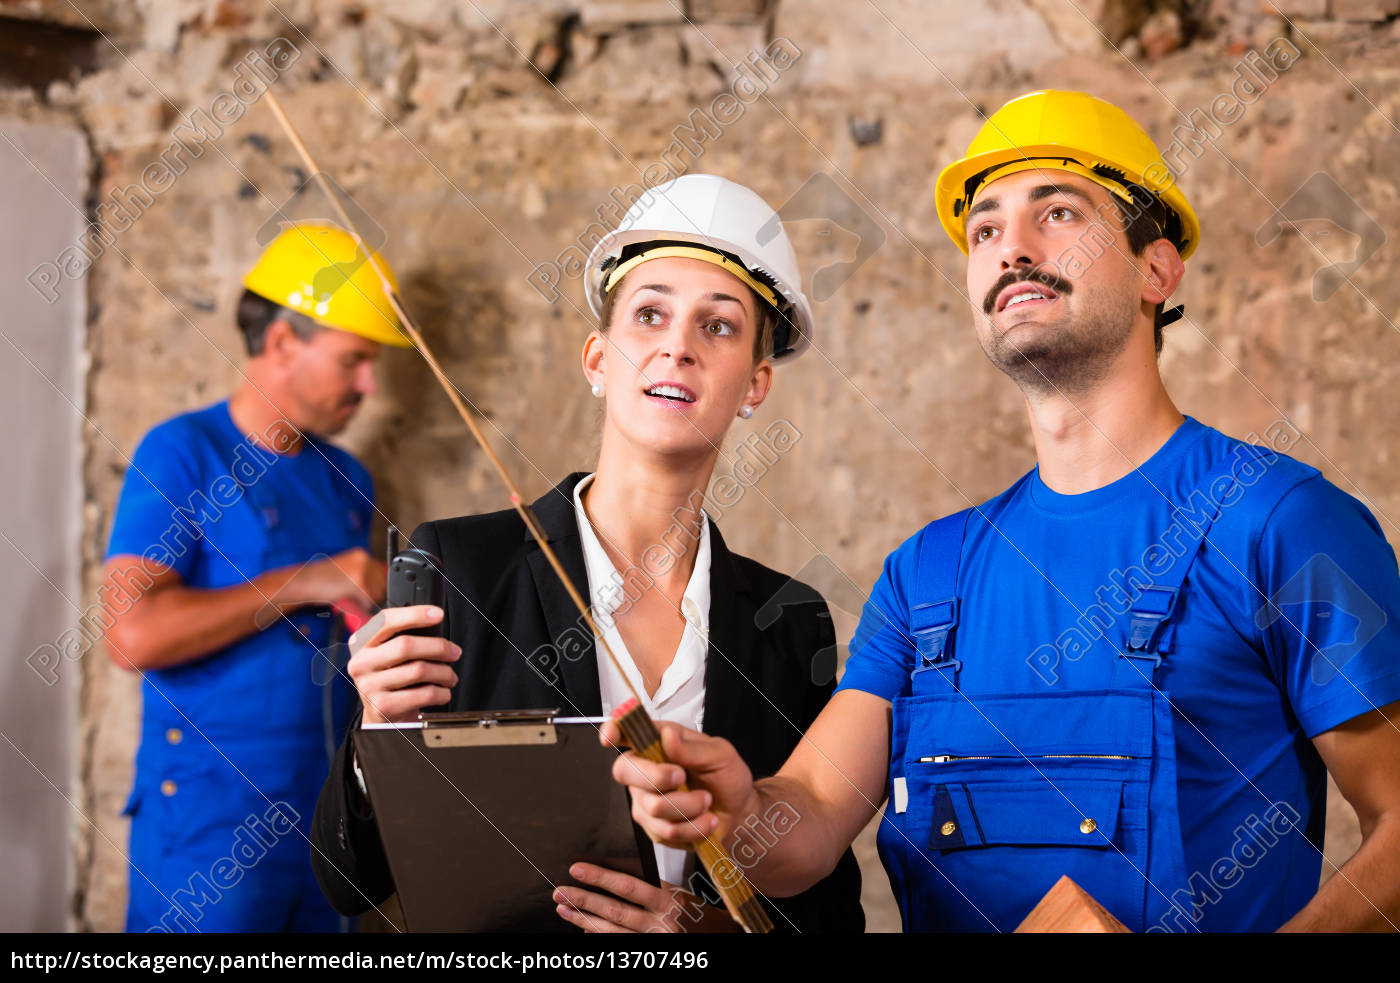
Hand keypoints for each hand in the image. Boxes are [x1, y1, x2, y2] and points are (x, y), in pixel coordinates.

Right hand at [276, 548, 386, 609]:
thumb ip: (362, 576)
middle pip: (383, 584)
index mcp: (361, 555)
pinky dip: (358, 606)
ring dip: (365, 601)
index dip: (376, 587)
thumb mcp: (344, 572)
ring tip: (348, 599)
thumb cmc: (319, 580)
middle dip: (372, 595)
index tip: (367, 593)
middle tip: (355, 598)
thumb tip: (379, 589)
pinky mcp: (358, 582)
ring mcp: (362, 570)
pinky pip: (367, 601)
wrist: (302, 582)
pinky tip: (345, 601)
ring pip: (376, 594)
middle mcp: (364, 559)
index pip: (383, 574)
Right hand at [348, 605, 459, 724]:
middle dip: (438, 647)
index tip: (438, 614)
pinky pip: (423, 694)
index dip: (414, 614)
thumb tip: (436, 624)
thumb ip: (404, 639)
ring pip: (418, 670)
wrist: (382, 719)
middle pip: (405, 646)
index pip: (386, 621)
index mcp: (362, 643)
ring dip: (444, 672)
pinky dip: (441, 693)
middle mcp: (361, 663)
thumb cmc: (393, 680)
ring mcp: (369, 686)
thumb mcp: (390, 657)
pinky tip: (443, 692)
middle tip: (455, 652)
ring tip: (450, 676)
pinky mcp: (383, 707)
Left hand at [553, 864, 738, 933]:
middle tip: (560, 891)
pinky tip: (584, 928)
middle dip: (584, 900)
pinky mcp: (650, 953)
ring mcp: (654, 941)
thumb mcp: (677, 893)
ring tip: (564, 909)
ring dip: (585, 920)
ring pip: (613, 932)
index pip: (628, 886)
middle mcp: (661, 923)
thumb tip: (612, 875)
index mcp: (668, 900)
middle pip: (616, 911)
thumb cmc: (695, 913)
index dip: (600, 877)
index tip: (577, 868)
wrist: (719, 937)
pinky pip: (619, 947)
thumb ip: (650, 885)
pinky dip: (600, 937)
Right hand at [601, 720, 757, 849]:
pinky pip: (665, 831)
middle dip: (657, 777)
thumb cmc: (727, 777)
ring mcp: (646, 800)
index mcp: (659, 743)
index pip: (626, 732)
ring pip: (652, 806)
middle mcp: (646, 769)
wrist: (739, 813)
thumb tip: (667, 736)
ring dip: (689, 806)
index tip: (610, 736)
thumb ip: (692, 748)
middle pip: (624, 770)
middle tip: (682, 777)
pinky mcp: (653, 828)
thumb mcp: (719, 754)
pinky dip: (693, 827)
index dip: (613, 731)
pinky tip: (705, 819)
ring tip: (706, 801)